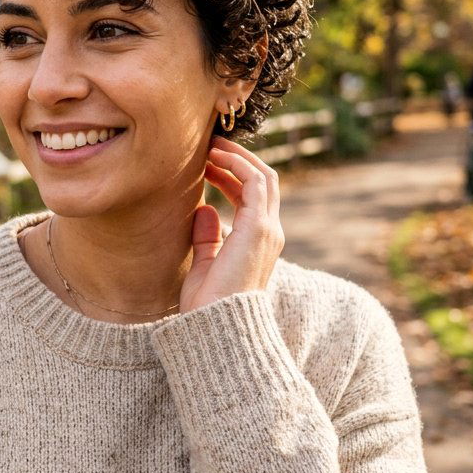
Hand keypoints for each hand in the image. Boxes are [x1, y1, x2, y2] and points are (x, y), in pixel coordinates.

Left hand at [179, 134, 284, 314]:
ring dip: (238, 156)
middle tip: (210, 145)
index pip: (254, 196)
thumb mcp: (204, 264)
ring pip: (263, 177)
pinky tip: (216, 157)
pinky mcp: (258, 228)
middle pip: (264, 181)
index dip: (232, 174)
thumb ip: (207, 237)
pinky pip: (255, 183)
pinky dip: (238, 164)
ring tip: (211, 145)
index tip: (206, 163)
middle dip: (239, 158)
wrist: (215, 327)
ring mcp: (267, 230)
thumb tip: (203, 209)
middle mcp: (269, 233)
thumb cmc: (207, 305)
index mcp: (258, 242)